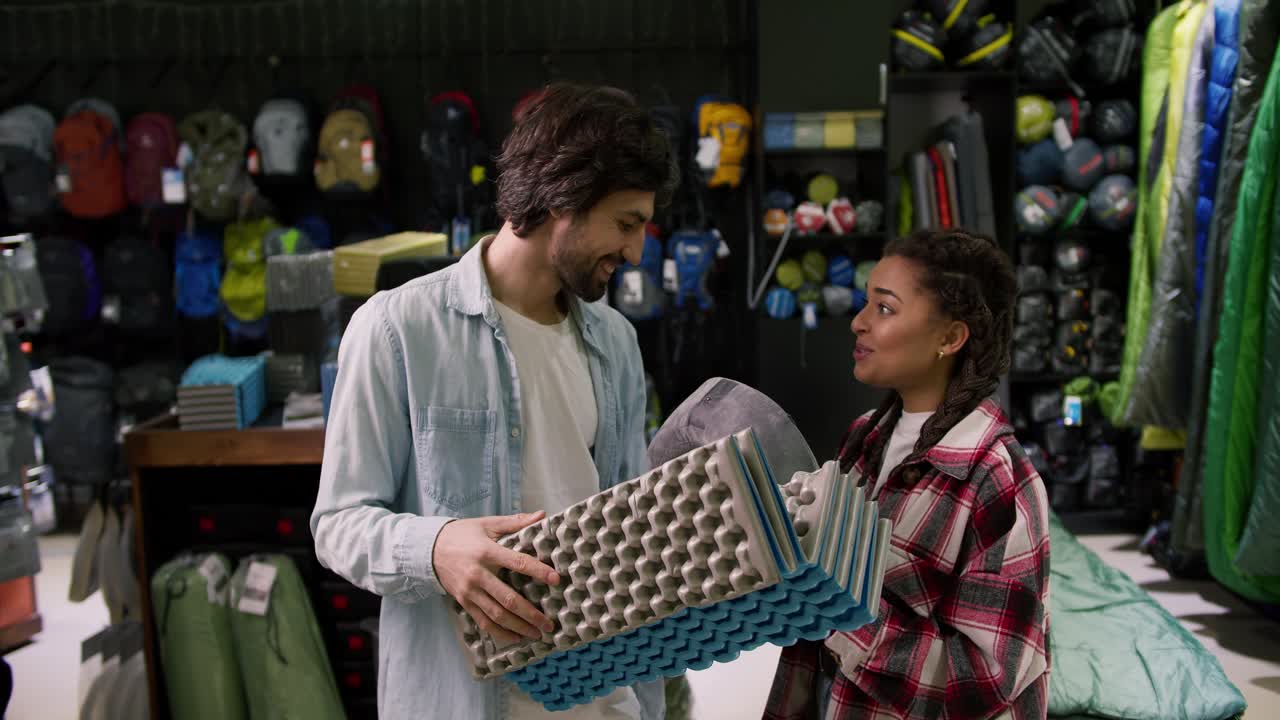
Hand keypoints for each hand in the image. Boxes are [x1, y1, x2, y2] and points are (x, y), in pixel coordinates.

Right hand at [433, 511, 560, 645]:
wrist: (429, 549)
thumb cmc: (463, 534)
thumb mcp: (487, 524)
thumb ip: (515, 522)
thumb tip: (541, 515)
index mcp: (487, 552)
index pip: (518, 563)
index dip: (538, 571)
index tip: (556, 579)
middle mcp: (478, 575)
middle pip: (508, 599)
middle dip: (531, 614)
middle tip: (549, 624)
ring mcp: (470, 591)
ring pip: (496, 615)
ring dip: (518, 627)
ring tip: (536, 635)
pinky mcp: (463, 602)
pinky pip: (483, 622)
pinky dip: (500, 633)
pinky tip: (515, 638)